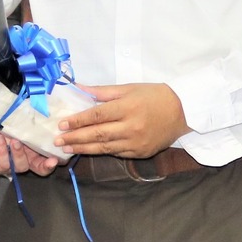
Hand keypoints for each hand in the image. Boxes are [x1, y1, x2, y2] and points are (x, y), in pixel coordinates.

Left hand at [0, 123, 60, 176]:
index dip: (54, 160)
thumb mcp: (15, 118)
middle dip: (45, 166)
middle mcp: (24, 157)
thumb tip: (43, 106)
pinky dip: (2, 151)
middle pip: (39, 169)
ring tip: (14, 141)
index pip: (46, 157)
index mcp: (32, 147)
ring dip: (19, 155)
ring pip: (21, 166)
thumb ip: (28, 117)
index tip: (58, 158)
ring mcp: (11, 163)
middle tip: (50, 161)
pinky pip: (3, 163)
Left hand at [52, 84, 188, 158]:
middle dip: (75, 138)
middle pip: (98, 134)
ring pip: (105, 148)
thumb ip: (103, 91)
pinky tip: (88, 151)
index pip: (97, 116)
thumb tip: (79, 88)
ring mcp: (136, 142)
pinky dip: (101, 152)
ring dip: (83, 148)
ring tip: (67, 148)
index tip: (62, 124)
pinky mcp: (140, 153)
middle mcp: (131, 127)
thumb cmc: (155, 95)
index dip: (78, 121)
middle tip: (58, 140)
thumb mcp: (130, 88)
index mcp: (128, 107)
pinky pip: (116, 153)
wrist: (183, 111)